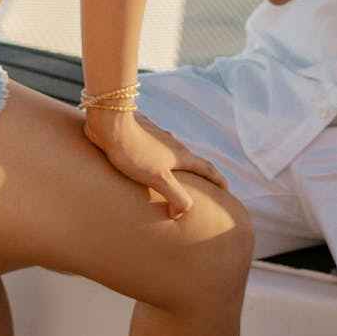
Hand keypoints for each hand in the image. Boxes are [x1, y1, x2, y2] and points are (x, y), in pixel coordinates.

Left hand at [83, 108, 227, 217]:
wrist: (110, 122)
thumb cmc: (134, 151)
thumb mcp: (158, 178)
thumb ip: (176, 196)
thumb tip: (181, 213)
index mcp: (180, 155)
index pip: (206, 169)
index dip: (218, 180)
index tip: (226, 190)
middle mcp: (172, 144)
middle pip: (191, 160)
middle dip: (198, 174)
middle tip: (201, 187)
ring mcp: (156, 137)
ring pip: (172, 154)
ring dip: (176, 167)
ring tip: (171, 179)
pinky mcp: (140, 135)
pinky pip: (155, 150)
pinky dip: (157, 160)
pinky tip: (145, 164)